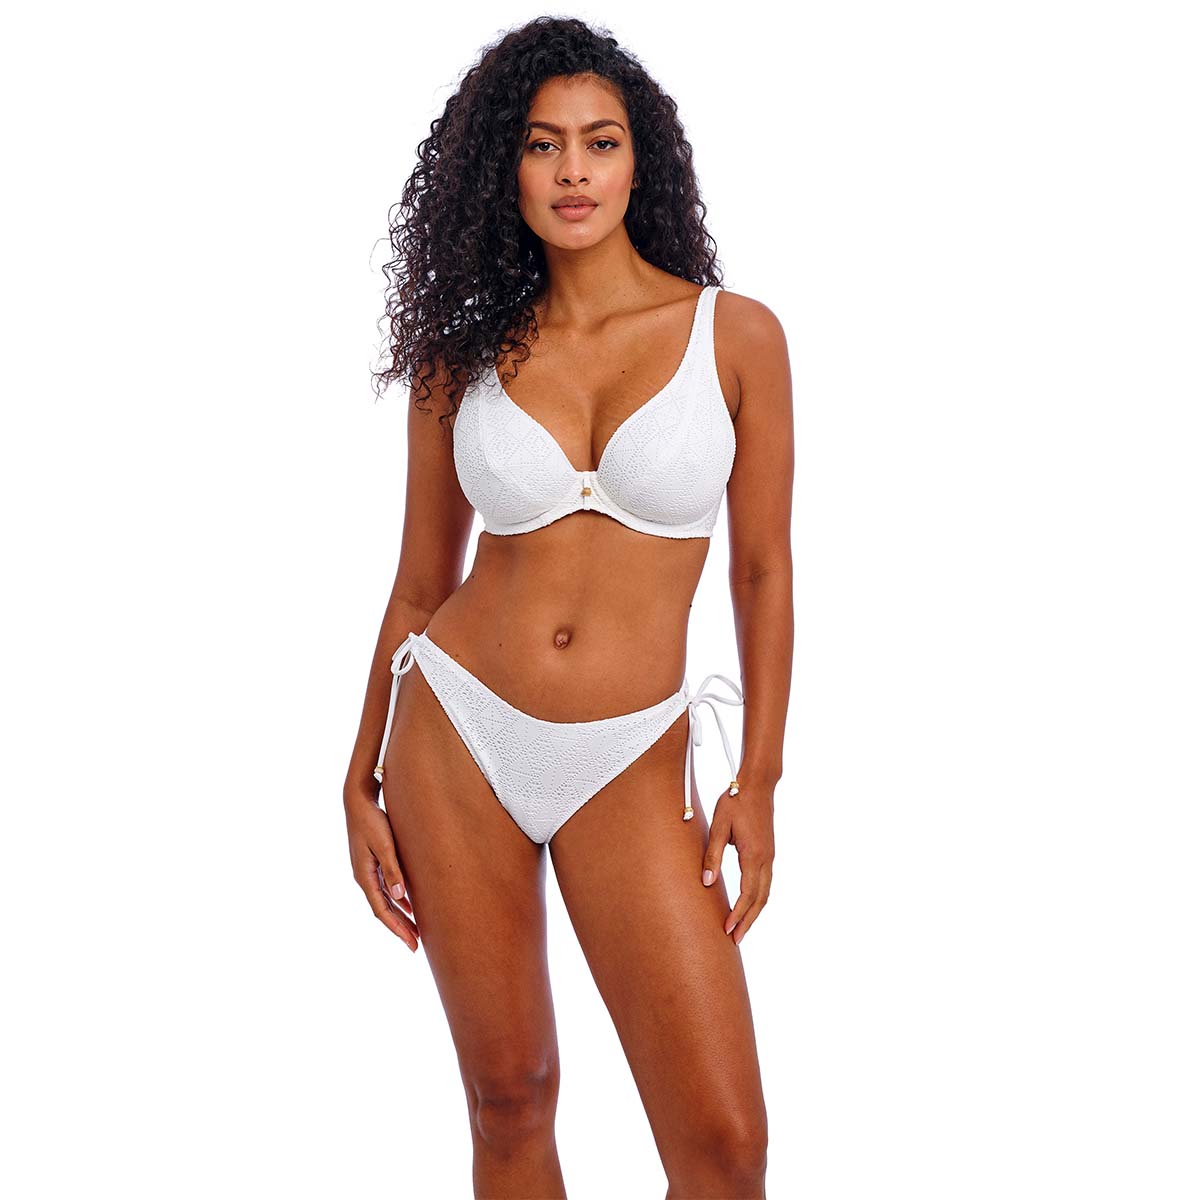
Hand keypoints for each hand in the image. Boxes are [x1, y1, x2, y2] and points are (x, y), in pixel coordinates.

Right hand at [344, 787, 419, 951]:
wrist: (358, 800)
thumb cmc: (372, 820)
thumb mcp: (384, 845)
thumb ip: (392, 870)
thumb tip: (400, 897)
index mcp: (364, 877)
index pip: (382, 911)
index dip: (397, 929)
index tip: (412, 944)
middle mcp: (363, 877)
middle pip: (383, 910)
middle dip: (400, 928)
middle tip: (415, 945)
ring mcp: (367, 871)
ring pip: (385, 900)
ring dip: (400, 916)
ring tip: (415, 930)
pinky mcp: (372, 862)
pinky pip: (385, 889)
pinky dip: (397, 900)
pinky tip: (408, 905)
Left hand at [700, 778, 774, 945]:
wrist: (758, 784)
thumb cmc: (735, 802)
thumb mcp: (718, 826)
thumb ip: (712, 854)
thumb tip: (707, 881)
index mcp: (753, 855)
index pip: (747, 895)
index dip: (737, 915)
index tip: (726, 931)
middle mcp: (766, 859)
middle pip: (760, 900)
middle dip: (748, 922)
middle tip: (735, 940)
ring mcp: (770, 856)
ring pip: (765, 893)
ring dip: (754, 912)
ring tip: (741, 928)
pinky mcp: (769, 852)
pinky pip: (766, 882)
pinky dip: (758, 898)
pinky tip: (748, 904)